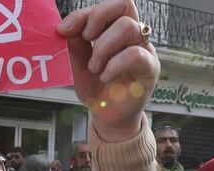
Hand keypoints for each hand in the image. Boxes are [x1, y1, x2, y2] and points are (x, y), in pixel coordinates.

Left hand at [57, 0, 158, 141]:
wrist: (107, 116)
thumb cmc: (96, 89)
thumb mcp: (78, 66)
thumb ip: (74, 46)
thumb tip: (64, 27)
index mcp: (115, 29)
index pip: (106, 7)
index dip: (84, 14)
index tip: (64, 30)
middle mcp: (133, 35)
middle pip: (124, 3)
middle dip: (99, 17)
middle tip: (86, 39)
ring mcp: (144, 49)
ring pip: (128, 26)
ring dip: (103, 46)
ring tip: (95, 67)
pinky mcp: (150, 68)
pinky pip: (135, 54)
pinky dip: (114, 64)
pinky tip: (105, 76)